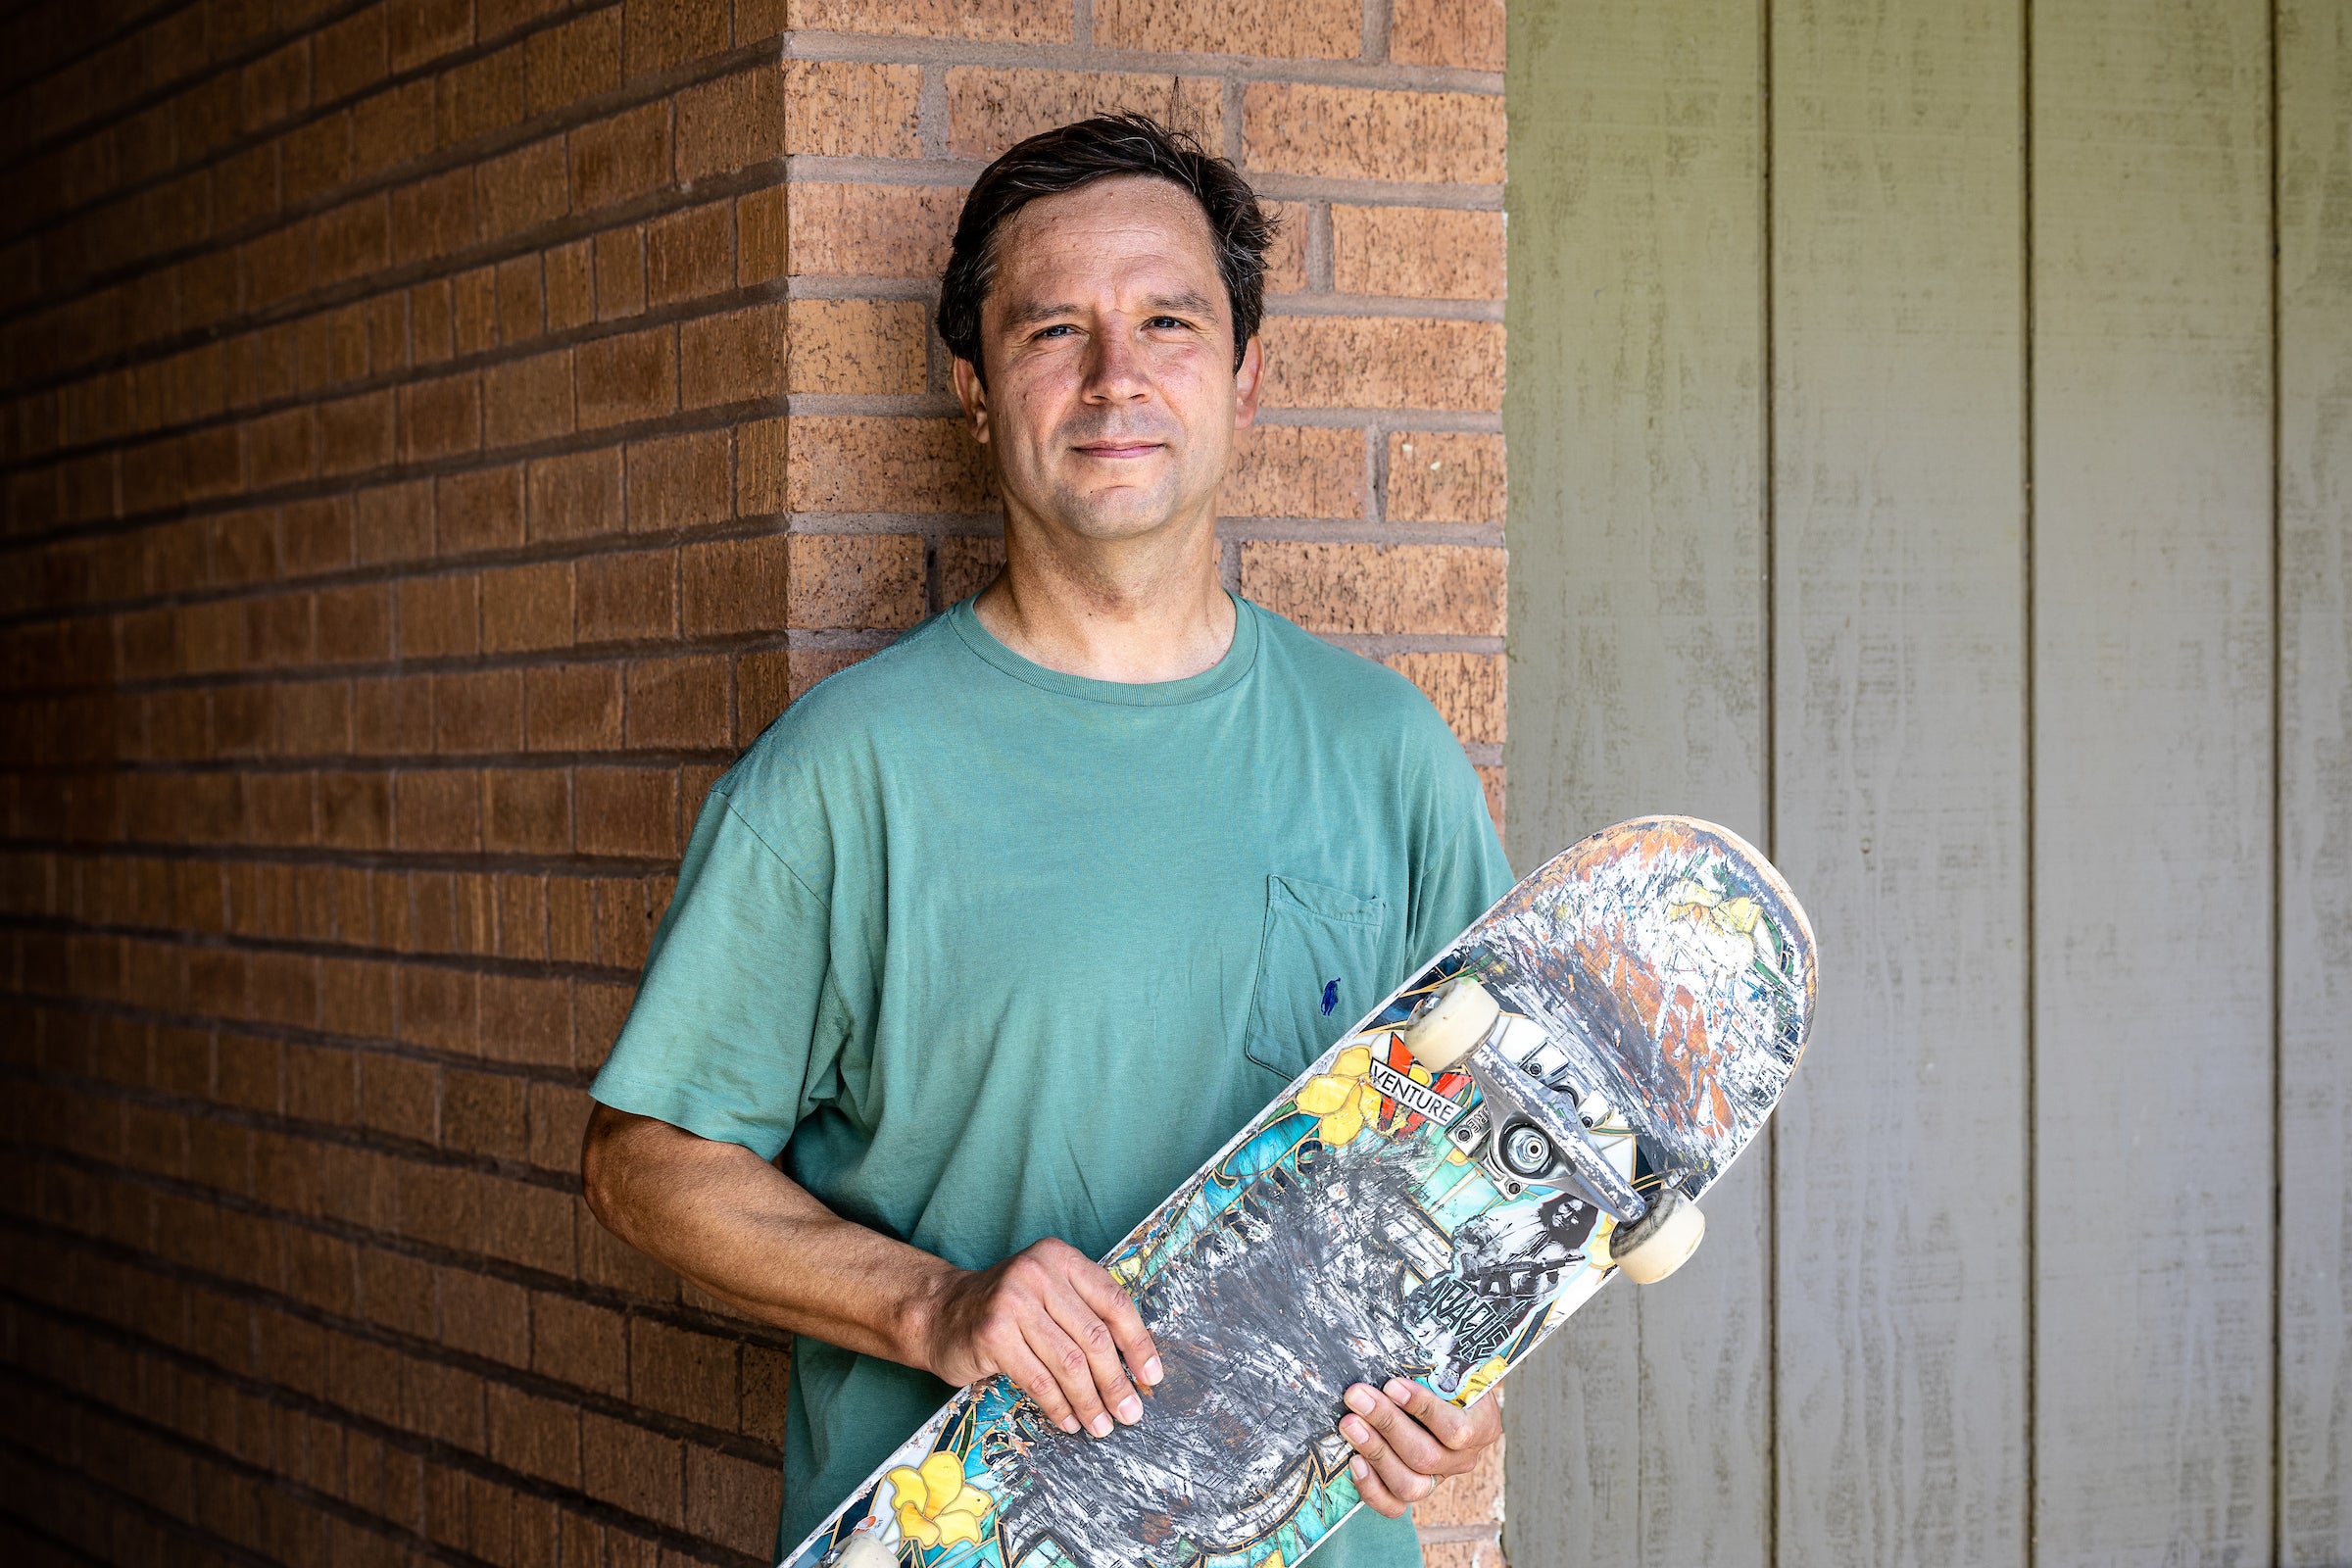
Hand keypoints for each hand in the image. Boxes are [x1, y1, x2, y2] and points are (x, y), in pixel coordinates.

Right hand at [920, 1238, 1162, 1439]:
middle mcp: (1038, 1272)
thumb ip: (1085, 1316)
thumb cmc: (1005, 1309)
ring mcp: (1012, 1301)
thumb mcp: (1048, 1295)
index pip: (1113, 1301)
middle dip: (1116, 1382)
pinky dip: (1059, 1406)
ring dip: (1090, 1401)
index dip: (1138, 1343)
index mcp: (1060, 1258)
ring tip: (1101, 1425)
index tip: (1152, 1376)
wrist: (939, 1312)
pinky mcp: (993, 1334)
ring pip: (1069, 1362)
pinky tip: (1070, 1421)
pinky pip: (1038, 1379)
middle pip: (1094, 1336)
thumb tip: (1134, 1367)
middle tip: (1130, 1412)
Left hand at [1337, 1377, 1500, 1517]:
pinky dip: (1372, 1488)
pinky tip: (1354, 1460)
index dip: (1422, 1409)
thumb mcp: (1451, 1364)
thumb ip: (1432, 1361)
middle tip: (1356, 1396)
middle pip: (1425, 1456)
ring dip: (1375, 1451)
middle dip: (1386, 1423)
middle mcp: (1463, 1459)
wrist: (1450, 1395)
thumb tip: (1393, 1345)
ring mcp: (1439, 1479)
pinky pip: (1394, 1505)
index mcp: (1482, 1427)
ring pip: (1410, 1484)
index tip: (1391, 1384)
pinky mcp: (1415, 1490)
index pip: (1455, 1430)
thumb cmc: (1448, 1374)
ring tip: (1350, 1423)